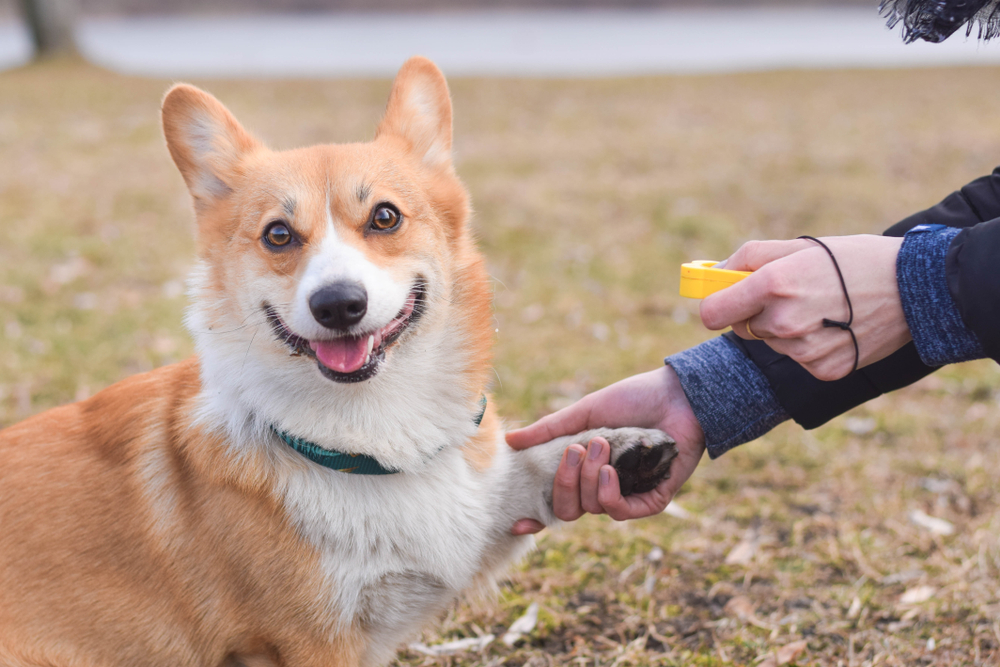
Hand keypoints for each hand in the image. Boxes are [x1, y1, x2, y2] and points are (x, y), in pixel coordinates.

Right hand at [506, 366, 704, 534]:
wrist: (678, 395)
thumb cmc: (633, 400)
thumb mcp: (585, 413)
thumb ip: (550, 430)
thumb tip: (509, 441)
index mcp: (585, 470)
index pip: (556, 502)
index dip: (536, 518)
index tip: (517, 522)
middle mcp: (603, 487)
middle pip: (568, 510)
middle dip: (564, 483)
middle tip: (576, 450)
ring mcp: (628, 494)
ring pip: (592, 507)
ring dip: (591, 477)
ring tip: (603, 444)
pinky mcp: (653, 499)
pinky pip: (621, 512)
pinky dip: (609, 495)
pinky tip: (610, 473)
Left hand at [701, 235, 910, 381]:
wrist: (915, 288)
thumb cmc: (852, 260)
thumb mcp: (799, 246)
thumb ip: (748, 258)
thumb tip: (713, 274)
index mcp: (773, 285)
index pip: (711, 313)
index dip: (716, 305)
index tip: (725, 300)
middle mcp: (784, 322)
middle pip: (742, 328)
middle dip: (756, 312)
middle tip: (791, 295)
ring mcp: (804, 351)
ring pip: (772, 343)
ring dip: (785, 329)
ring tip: (822, 308)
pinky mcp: (823, 369)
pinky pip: (798, 359)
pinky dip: (810, 346)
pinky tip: (836, 328)